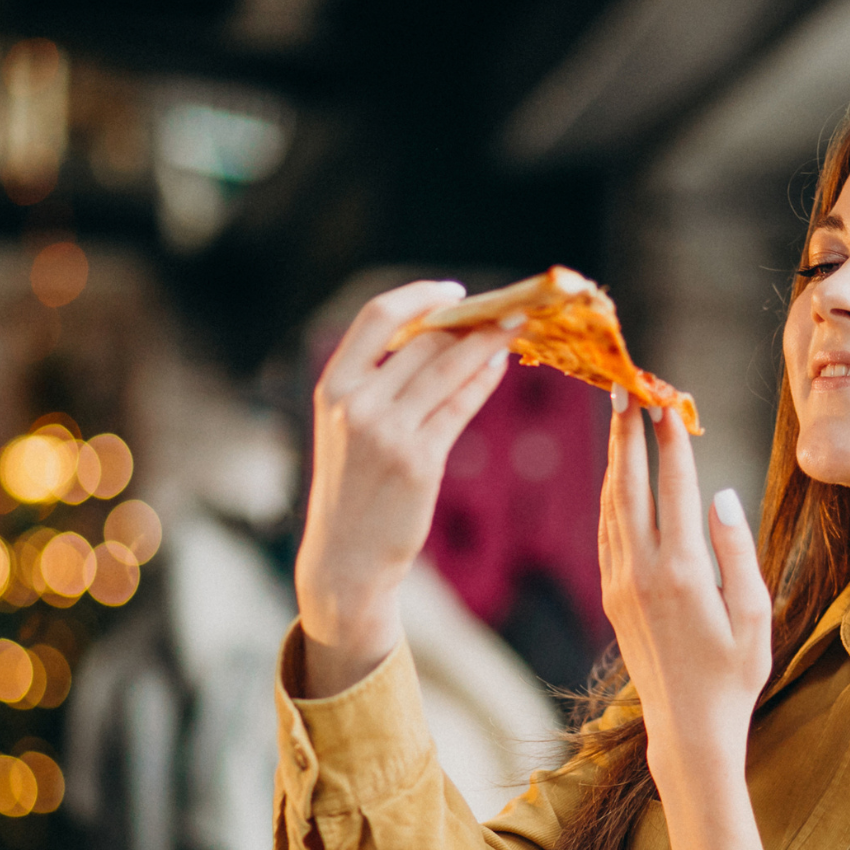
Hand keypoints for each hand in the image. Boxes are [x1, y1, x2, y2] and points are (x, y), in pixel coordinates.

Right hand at [294, 281, 519, 696]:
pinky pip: (459, 406)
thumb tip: (442, 337)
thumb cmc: (352, 490)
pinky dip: (484, 381)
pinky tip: (500, 367)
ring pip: (448, 367)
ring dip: (488, 342)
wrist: (346, 558)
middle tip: (507, 306)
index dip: (419, 296)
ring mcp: (386, 432)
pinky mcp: (417, 461)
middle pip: (425, 340)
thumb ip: (380, 384)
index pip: (377, 318)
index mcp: (333, 387)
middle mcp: (356, 404)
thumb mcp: (348, 428)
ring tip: (517, 327)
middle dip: (471, 319)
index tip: (455, 291)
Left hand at [599, 386, 772, 849]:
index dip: (670, 440)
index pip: (675, 488)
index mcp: (685, 572)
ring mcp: (622, 583)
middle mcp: (645, 572)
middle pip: (630, 486)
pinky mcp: (612, 596)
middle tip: (628, 388)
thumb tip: (722, 494)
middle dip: (629, 434)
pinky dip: (611, 495)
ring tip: (619, 418)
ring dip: (615, 459)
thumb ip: (738, 551)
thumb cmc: (735, 675)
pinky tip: (616, 476)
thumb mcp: (755, 615)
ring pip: (612, 506)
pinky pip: (607, 532)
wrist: (687, 727)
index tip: (668, 400)